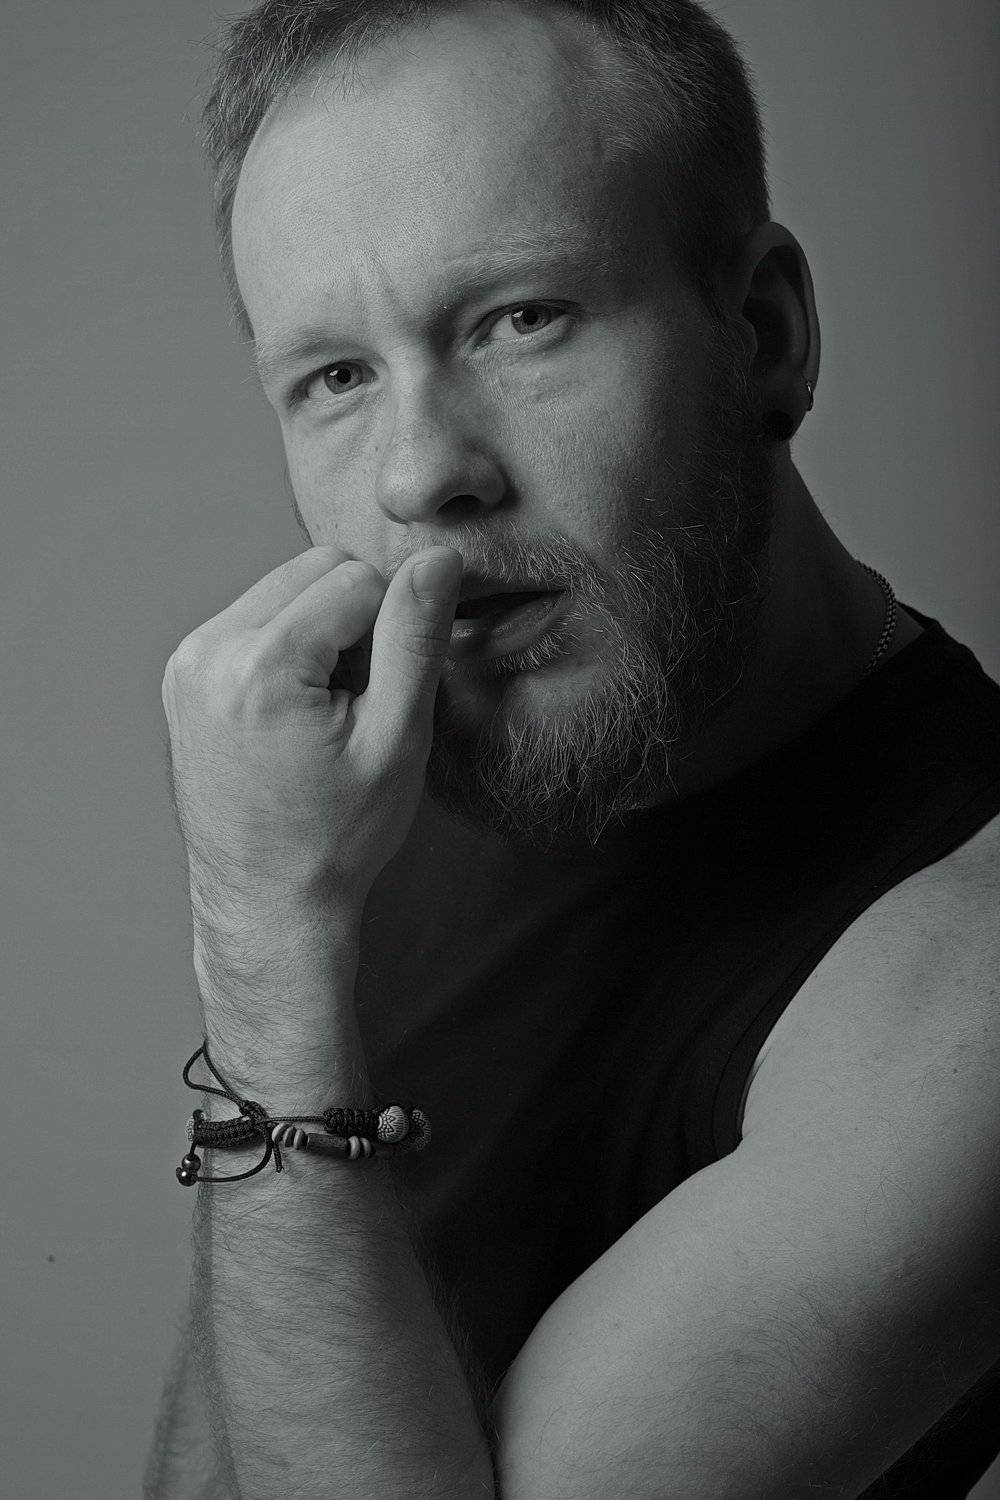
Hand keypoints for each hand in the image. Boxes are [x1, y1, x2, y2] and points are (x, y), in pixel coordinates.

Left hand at [162, 544, 462, 929]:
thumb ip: (415, 639)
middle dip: (356, 617)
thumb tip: (438, 559)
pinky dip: (291, 645)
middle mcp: (208, 652)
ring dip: (325, 628)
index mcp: (258, 666)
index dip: (394, 628)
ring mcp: (187, 662)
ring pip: (287, 587)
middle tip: (362, 699)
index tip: (387, 696)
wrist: (267, 902)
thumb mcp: (397, 739)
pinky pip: (257, 618)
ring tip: (330, 709)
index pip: (357, 578)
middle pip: (316, 569)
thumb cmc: (337, 837)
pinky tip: (300, 710)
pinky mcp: (184, 673)